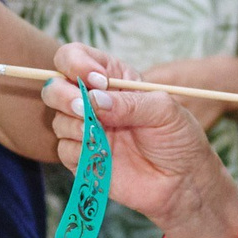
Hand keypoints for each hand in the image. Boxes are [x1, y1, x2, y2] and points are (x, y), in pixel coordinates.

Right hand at [41, 46, 228, 224]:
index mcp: (112, 78)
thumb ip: (130, 102)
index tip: (97, 81)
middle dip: (63, 94)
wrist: (182, 180)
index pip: (76, 57)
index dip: (77, 63)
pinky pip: (64, 149)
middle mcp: (94, 102)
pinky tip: (102, 154)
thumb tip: (94, 100)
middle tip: (84, 109)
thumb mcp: (164, 110)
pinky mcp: (82, 158)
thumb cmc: (178, 138)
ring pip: (58, 119)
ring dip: (74, 125)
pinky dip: (79, 150)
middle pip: (54, 86)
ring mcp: (86, 130)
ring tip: (100, 134)